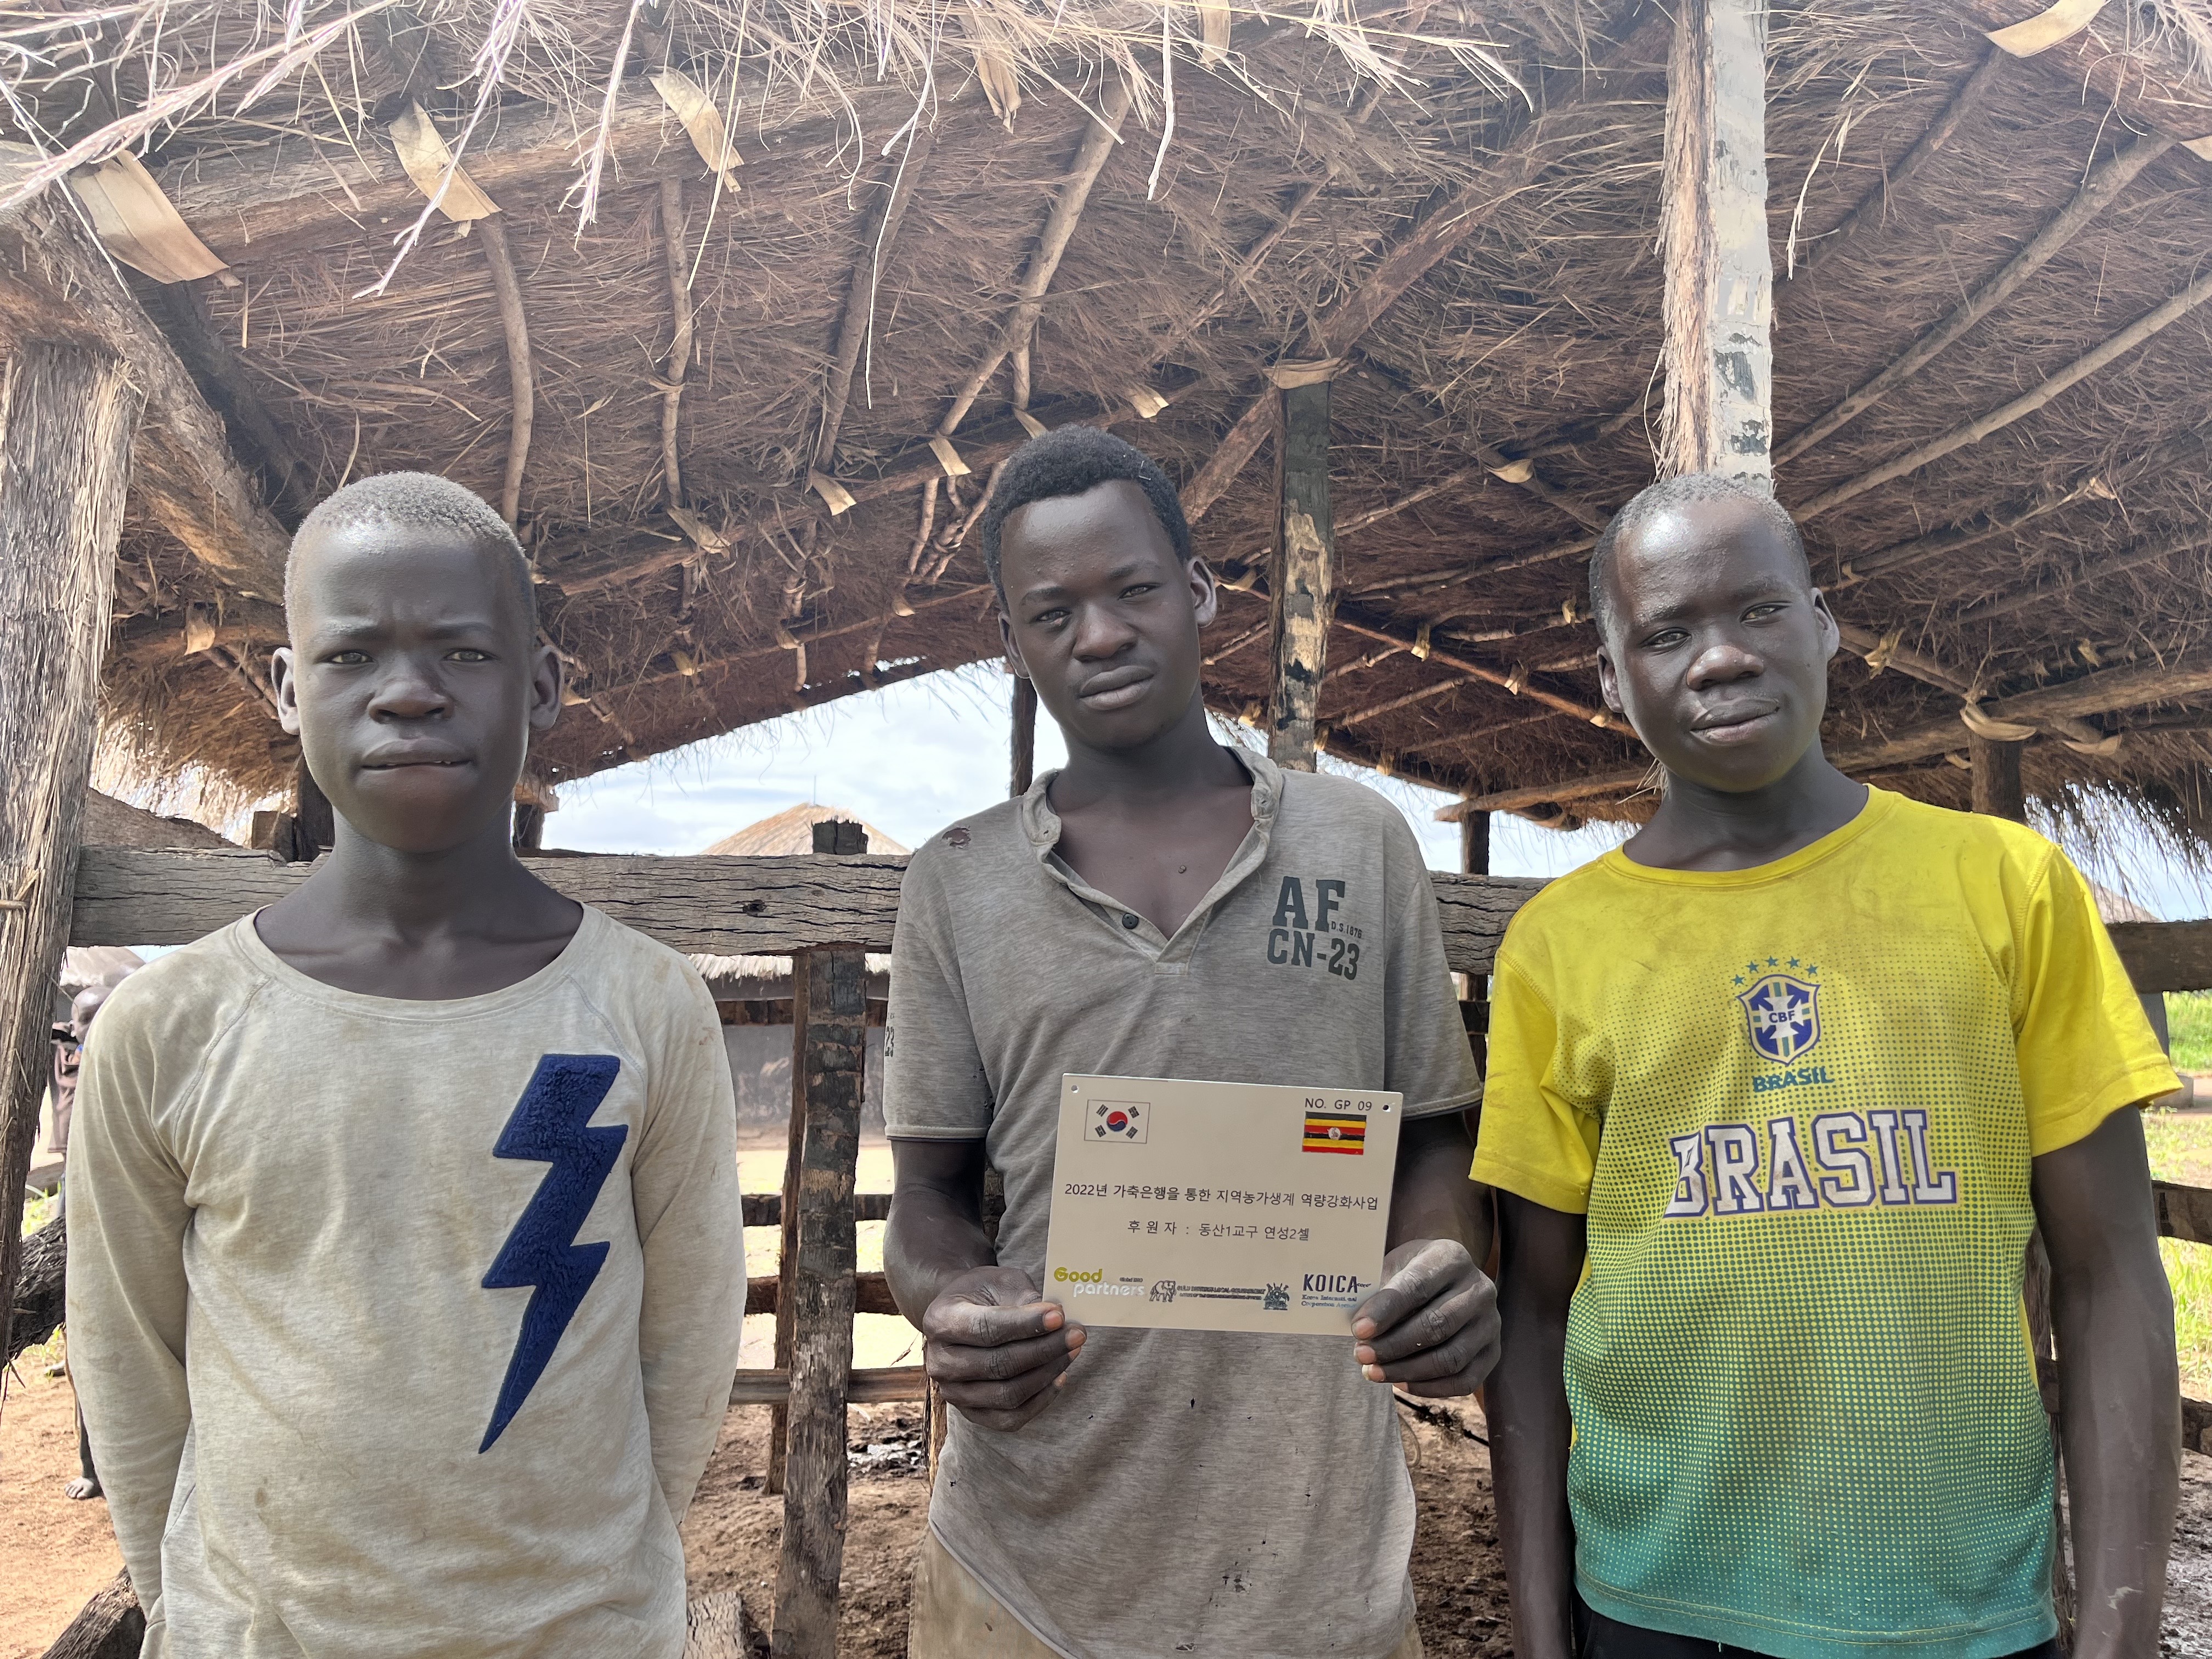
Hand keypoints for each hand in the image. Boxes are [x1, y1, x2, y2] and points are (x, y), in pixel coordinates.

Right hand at [921, 1266, 1086, 1429]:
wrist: (961, 1314)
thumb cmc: (983, 1294)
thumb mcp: (999, 1281)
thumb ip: (1023, 1298)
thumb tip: (1056, 1319)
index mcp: (941, 1320)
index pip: (986, 1329)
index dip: (1026, 1324)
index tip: (1060, 1316)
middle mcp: (939, 1361)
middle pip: (999, 1365)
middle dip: (1044, 1350)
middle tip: (1077, 1334)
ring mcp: (952, 1391)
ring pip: (1007, 1395)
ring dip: (1047, 1374)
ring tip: (1072, 1351)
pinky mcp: (971, 1413)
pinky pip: (1010, 1418)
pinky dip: (1040, 1400)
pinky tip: (1059, 1377)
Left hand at [1350, 1238, 1499, 1397]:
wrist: (1447, 1278)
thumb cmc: (1413, 1272)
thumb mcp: (1396, 1266)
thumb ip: (1380, 1291)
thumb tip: (1360, 1329)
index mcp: (1451, 1258)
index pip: (1417, 1286)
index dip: (1386, 1311)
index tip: (1358, 1330)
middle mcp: (1479, 1289)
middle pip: (1436, 1325)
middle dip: (1393, 1346)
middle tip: (1360, 1355)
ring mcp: (1490, 1323)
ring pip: (1450, 1358)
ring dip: (1407, 1370)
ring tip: (1373, 1372)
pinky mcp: (1493, 1353)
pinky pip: (1464, 1381)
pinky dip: (1429, 1388)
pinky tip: (1400, 1383)